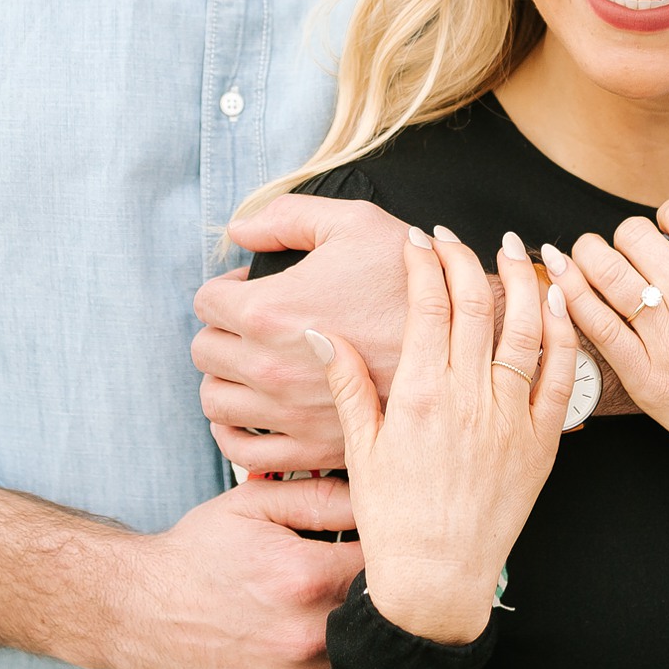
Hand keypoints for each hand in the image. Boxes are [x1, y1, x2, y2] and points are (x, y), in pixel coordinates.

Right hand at [112, 477, 363, 668]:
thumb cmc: (200, 550)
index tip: (379, 533)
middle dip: (378, 581)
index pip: (386, 556)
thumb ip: (320, 495)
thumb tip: (375, 493)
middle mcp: (309, 634)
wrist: (143, 613)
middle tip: (358, 563)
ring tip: (330, 595)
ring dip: (358, 620)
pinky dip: (334, 651)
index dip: (387, 541)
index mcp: (307, 576)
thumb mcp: (253, 503)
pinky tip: (310, 627)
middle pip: (382, 605)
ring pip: (363, 645)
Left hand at [194, 195, 410, 471]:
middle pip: (205, 352)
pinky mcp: (309, 448)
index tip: (251, 290)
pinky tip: (255, 413)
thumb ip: (286, 216)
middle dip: (222, 332)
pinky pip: (242, 451)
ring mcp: (287, 415)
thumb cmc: (408, 280)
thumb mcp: (352, 223)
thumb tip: (239, 228)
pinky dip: (236, 432)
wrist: (463, 343)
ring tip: (254, 366)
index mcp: (269, 310)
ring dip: (226, 380)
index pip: (207, 302)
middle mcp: (269, 368)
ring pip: (215, 403)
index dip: (227, 289)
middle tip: (253, 325)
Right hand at [310, 228, 575, 643]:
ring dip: (519, 278)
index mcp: (419, 395)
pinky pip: (562, 375)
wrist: (438, 578)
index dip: (424, 263)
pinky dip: (562, 331)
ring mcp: (510, 417)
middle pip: (475, 303)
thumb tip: (321, 333)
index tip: (419, 240)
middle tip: (455, 236)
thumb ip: (347, 384)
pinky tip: (556, 300)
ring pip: (524, 328)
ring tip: (510, 247)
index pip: (427, 305)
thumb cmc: (394, 517)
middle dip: (464, 258)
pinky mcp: (542, 440)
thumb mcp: (360, 447)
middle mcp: (468, 398)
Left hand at [547, 195, 668, 525]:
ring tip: (591, 258)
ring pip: (604, 270)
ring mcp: (668, 339)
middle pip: (632, 235)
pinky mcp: (646, 377)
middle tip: (635, 254)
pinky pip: (594, 323)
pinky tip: (563, 280)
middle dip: (630, 237)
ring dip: (590, 255)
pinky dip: (571, 295)